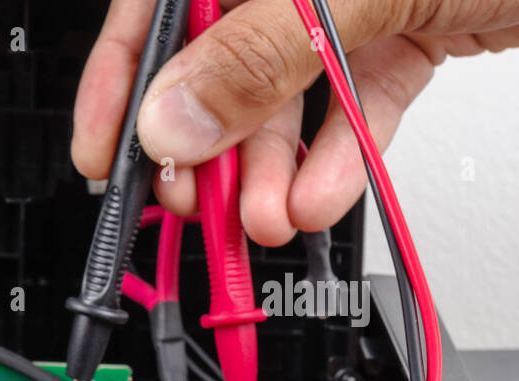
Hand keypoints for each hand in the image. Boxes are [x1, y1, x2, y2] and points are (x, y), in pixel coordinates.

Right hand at [72, 0, 518, 245]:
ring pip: (287, 93)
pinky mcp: (413, 25)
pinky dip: (341, 158)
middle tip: (199, 205)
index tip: (107, 157)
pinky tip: (327, 196)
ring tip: (271, 219)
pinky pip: (355, 102)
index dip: (121, 81)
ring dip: (274, 170)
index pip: (159, 3)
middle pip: (218, 59)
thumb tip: (170, 118)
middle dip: (209, 146)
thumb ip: (260, 52)